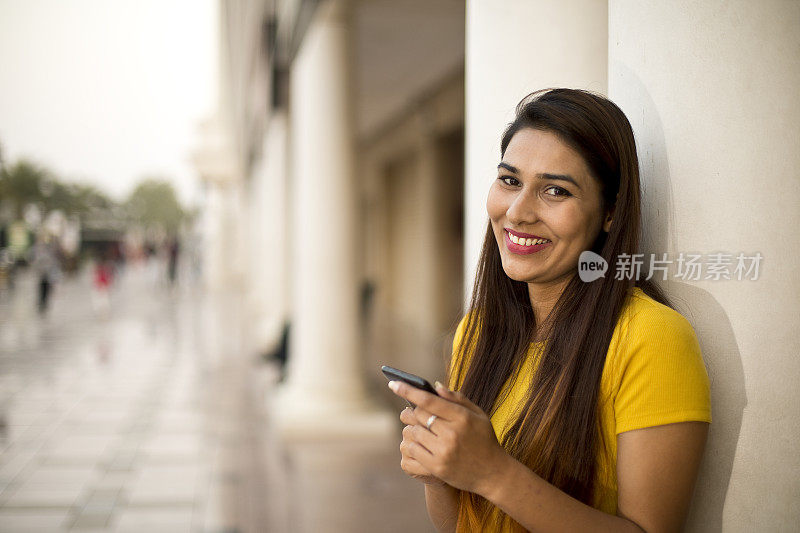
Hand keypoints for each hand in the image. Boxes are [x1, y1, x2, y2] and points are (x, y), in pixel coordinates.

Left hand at [389, 380, 508, 495]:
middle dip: (412, 411)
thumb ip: (456, 398)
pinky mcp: (436, 468)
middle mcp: (452, 434)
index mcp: (462, 417)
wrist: (493, 473)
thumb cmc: (484, 439)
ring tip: (417, 428)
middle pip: (418, 415)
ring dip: (412, 429)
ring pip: (414, 432)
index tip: (393, 383)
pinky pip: (413, 450)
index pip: (428, 401)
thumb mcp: (478, 414)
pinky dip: (412, 444)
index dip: (408, 391)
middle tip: (409, 412)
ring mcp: (443, 452)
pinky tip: (418, 443)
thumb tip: (434, 386)